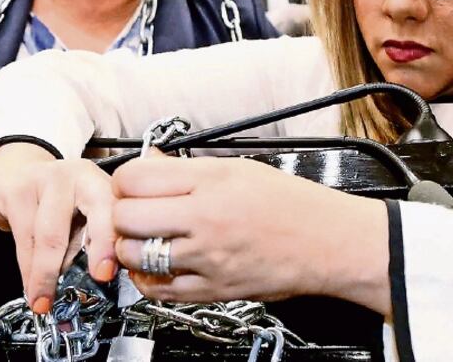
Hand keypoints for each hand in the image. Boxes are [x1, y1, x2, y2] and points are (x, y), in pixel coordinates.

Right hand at [0, 143, 116, 311]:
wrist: (16, 170)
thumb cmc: (58, 200)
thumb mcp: (84, 212)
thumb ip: (94, 240)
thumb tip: (98, 280)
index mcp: (104, 183)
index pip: (115, 211)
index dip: (111, 242)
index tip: (106, 272)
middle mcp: (80, 175)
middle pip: (87, 217)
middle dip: (90, 254)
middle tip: (89, 282)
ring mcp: (47, 179)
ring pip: (50, 236)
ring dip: (46, 276)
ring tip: (44, 302)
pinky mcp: (17, 191)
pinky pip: (23, 239)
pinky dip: (27, 270)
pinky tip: (30, 287)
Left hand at [110, 154, 390, 313]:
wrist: (330, 243)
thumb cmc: (294, 204)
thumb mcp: (239, 168)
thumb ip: (188, 169)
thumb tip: (149, 162)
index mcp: (212, 180)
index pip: (136, 178)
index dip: (125, 181)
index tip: (130, 185)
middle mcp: (206, 218)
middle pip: (126, 216)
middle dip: (121, 214)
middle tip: (131, 213)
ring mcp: (208, 257)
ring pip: (135, 255)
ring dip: (130, 248)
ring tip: (144, 240)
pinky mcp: (213, 289)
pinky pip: (159, 289)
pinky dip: (147, 279)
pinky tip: (156, 267)